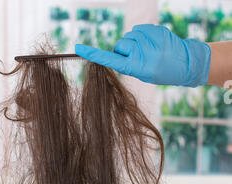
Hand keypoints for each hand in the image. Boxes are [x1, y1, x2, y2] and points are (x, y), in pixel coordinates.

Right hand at [75, 23, 210, 86]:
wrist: (185, 64)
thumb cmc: (160, 72)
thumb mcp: (143, 74)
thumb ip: (128, 62)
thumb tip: (118, 49)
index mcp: (137, 68)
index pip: (110, 59)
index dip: (94, 54)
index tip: (79, 48)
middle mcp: (142, 54)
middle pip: (120, 45)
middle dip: (124, 49)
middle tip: (138, 57)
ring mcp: (150, 40)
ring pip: (129, 36)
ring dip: (134, 41)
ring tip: (149, 50)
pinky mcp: (156, 30)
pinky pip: (139, 29)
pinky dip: (143, 35)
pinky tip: (153, 43)